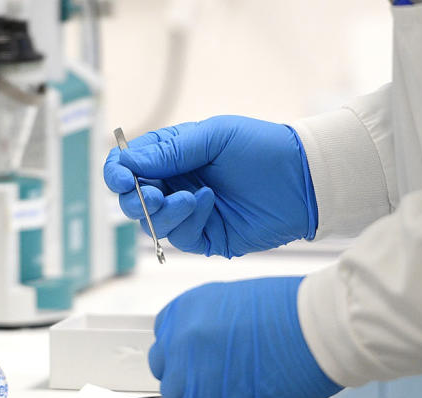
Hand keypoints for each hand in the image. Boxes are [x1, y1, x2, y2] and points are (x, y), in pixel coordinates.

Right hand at [103, 116, 317, 257]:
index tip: (121, 178)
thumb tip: (127, 161)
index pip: (128, 167)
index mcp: (171, 156)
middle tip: (151, 195)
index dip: (117, 173)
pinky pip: (179, 237)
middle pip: (132, 200)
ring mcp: (188, 213)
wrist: (304, 179)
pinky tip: (208, 203)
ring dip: (162, 213)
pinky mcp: (205, 236)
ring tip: (189, 198)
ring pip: (151, 224)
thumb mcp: (213, 136)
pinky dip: (188, 220)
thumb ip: (169, 150)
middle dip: (135, 200)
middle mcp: (174, 185)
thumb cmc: (262, 148)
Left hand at [149, 276, 341, 397]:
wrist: (317, 327)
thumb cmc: (292, 310)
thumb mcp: (235, 301)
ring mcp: (191, 368)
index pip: (164, 338)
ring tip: (231, 390)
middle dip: (186, 376)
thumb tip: (205, 347)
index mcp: (187, 307)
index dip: (182, 353)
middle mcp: (181, 337)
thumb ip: (210, 324)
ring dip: (199, 397)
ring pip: (177, 396)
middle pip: (165, 369)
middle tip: (215, 378)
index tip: (197, 359)